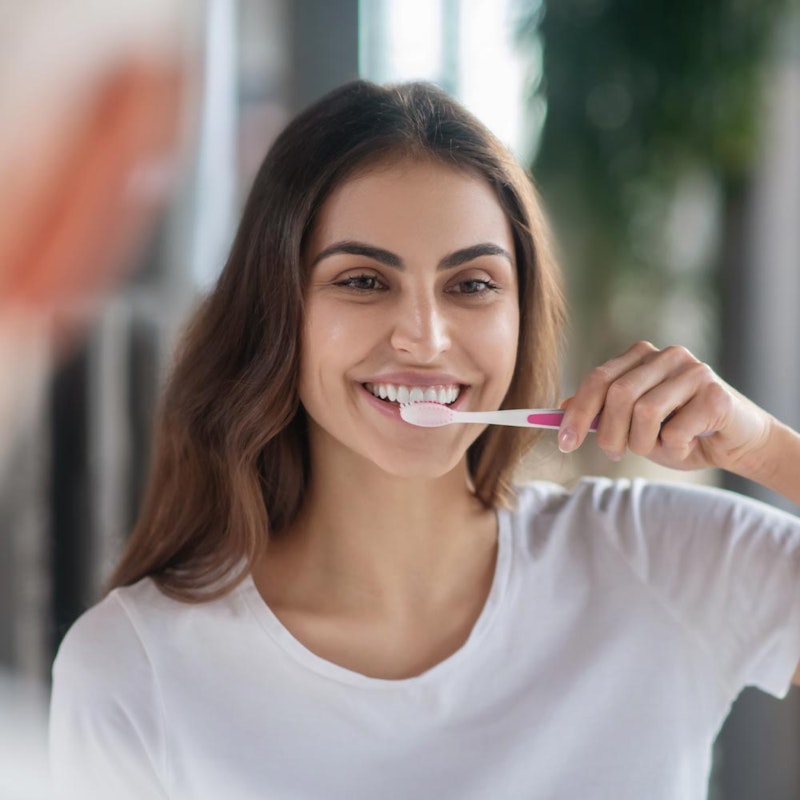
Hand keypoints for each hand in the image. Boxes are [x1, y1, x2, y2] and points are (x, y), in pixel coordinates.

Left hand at [558, 341, 773, 473]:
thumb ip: (600, 412)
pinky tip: (689, 444)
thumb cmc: (679, 430)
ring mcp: (694, 371)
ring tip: (657, 447)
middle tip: (616, 454)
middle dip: (609, 434)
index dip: (576, 413)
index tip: (564, 443)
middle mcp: (667, 356)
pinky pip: (675, 431)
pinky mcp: (715, 394)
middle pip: (617, 394)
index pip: (597, 379)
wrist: (735, 443)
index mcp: (641, 357)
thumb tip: (560, 405)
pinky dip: (674, 449)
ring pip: (644, 413)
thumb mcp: (631, 424)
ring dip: (643, 443)